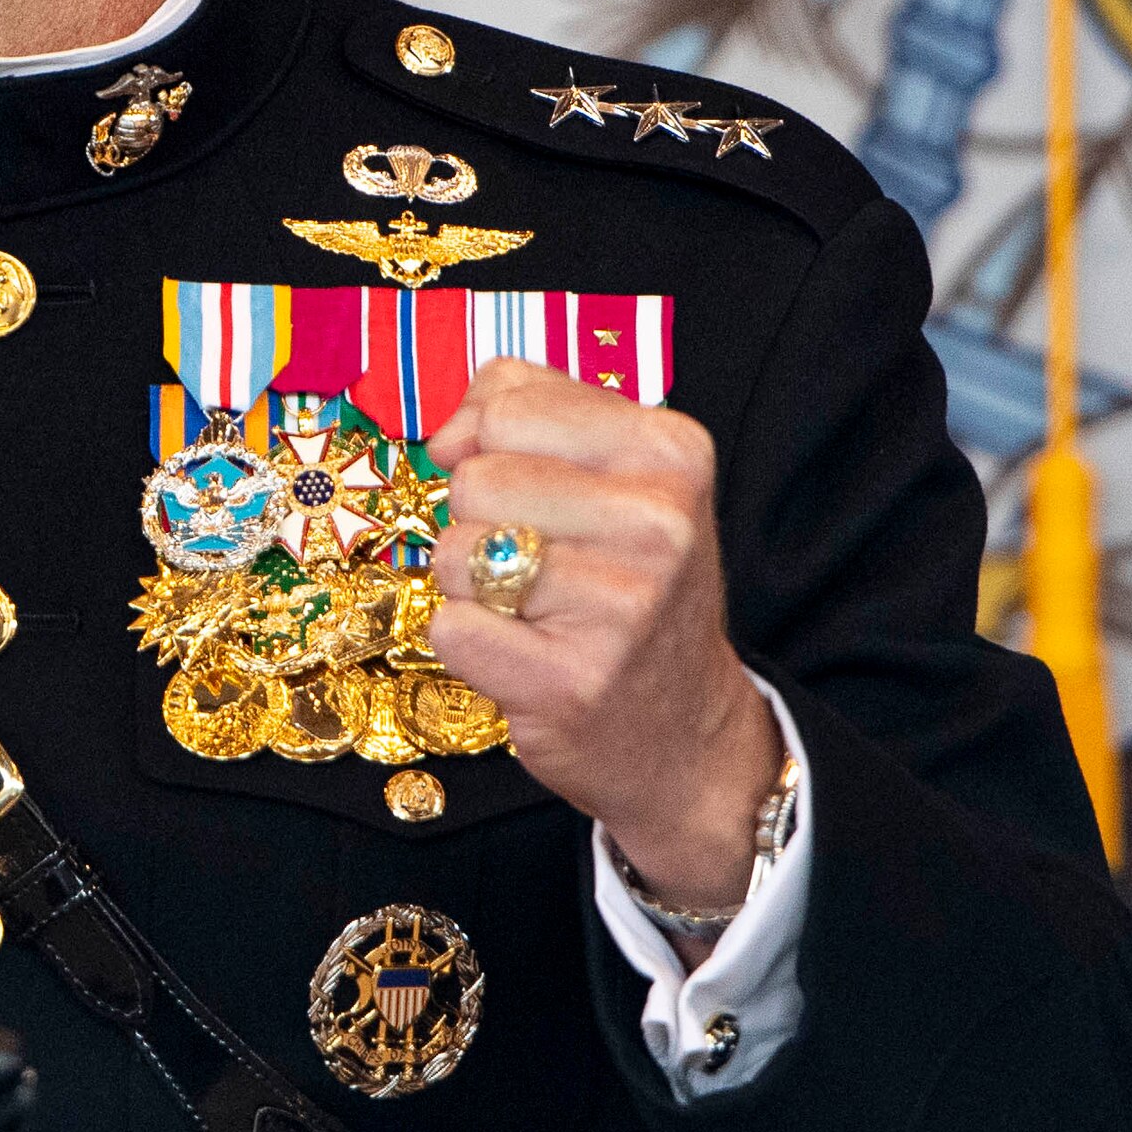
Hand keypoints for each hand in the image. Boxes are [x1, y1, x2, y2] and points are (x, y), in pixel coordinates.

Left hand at [426, 358, 779, 911]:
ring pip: (456, 553)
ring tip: (533, 608)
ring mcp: (620, 606)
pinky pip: (451, 627)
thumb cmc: (632, 587)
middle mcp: (659, 523)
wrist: (684, 728)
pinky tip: (524, 652)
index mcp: (672, 452)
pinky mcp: (571, 680)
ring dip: (472, 585)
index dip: (490, 445)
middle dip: (480, 520)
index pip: (507, 403)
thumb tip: (447, 437)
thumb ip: (527, 411)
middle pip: (474, 479)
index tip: (530, 487)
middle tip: (537, 562)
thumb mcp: (617, 473)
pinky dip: (469, 642)